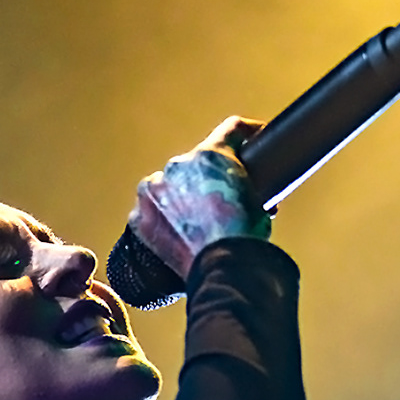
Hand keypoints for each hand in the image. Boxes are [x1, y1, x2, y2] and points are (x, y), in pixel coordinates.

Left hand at [128, 115, 272, 279]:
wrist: (223, 268)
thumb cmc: (245, 238)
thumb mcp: (260, 202)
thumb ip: (246, 186)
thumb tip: (244, 193)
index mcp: (211, 155)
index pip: (231, 131)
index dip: (244, 135)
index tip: (250, 140)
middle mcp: (178, 166)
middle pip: (196, 165)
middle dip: (208, 180)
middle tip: (220, 202)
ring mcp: (154, 191)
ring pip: (169, 187)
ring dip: (181, 199)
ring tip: (197, 224)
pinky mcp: (139, 218)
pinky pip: (150, 212)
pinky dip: (162, 220)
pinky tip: (176, 234)